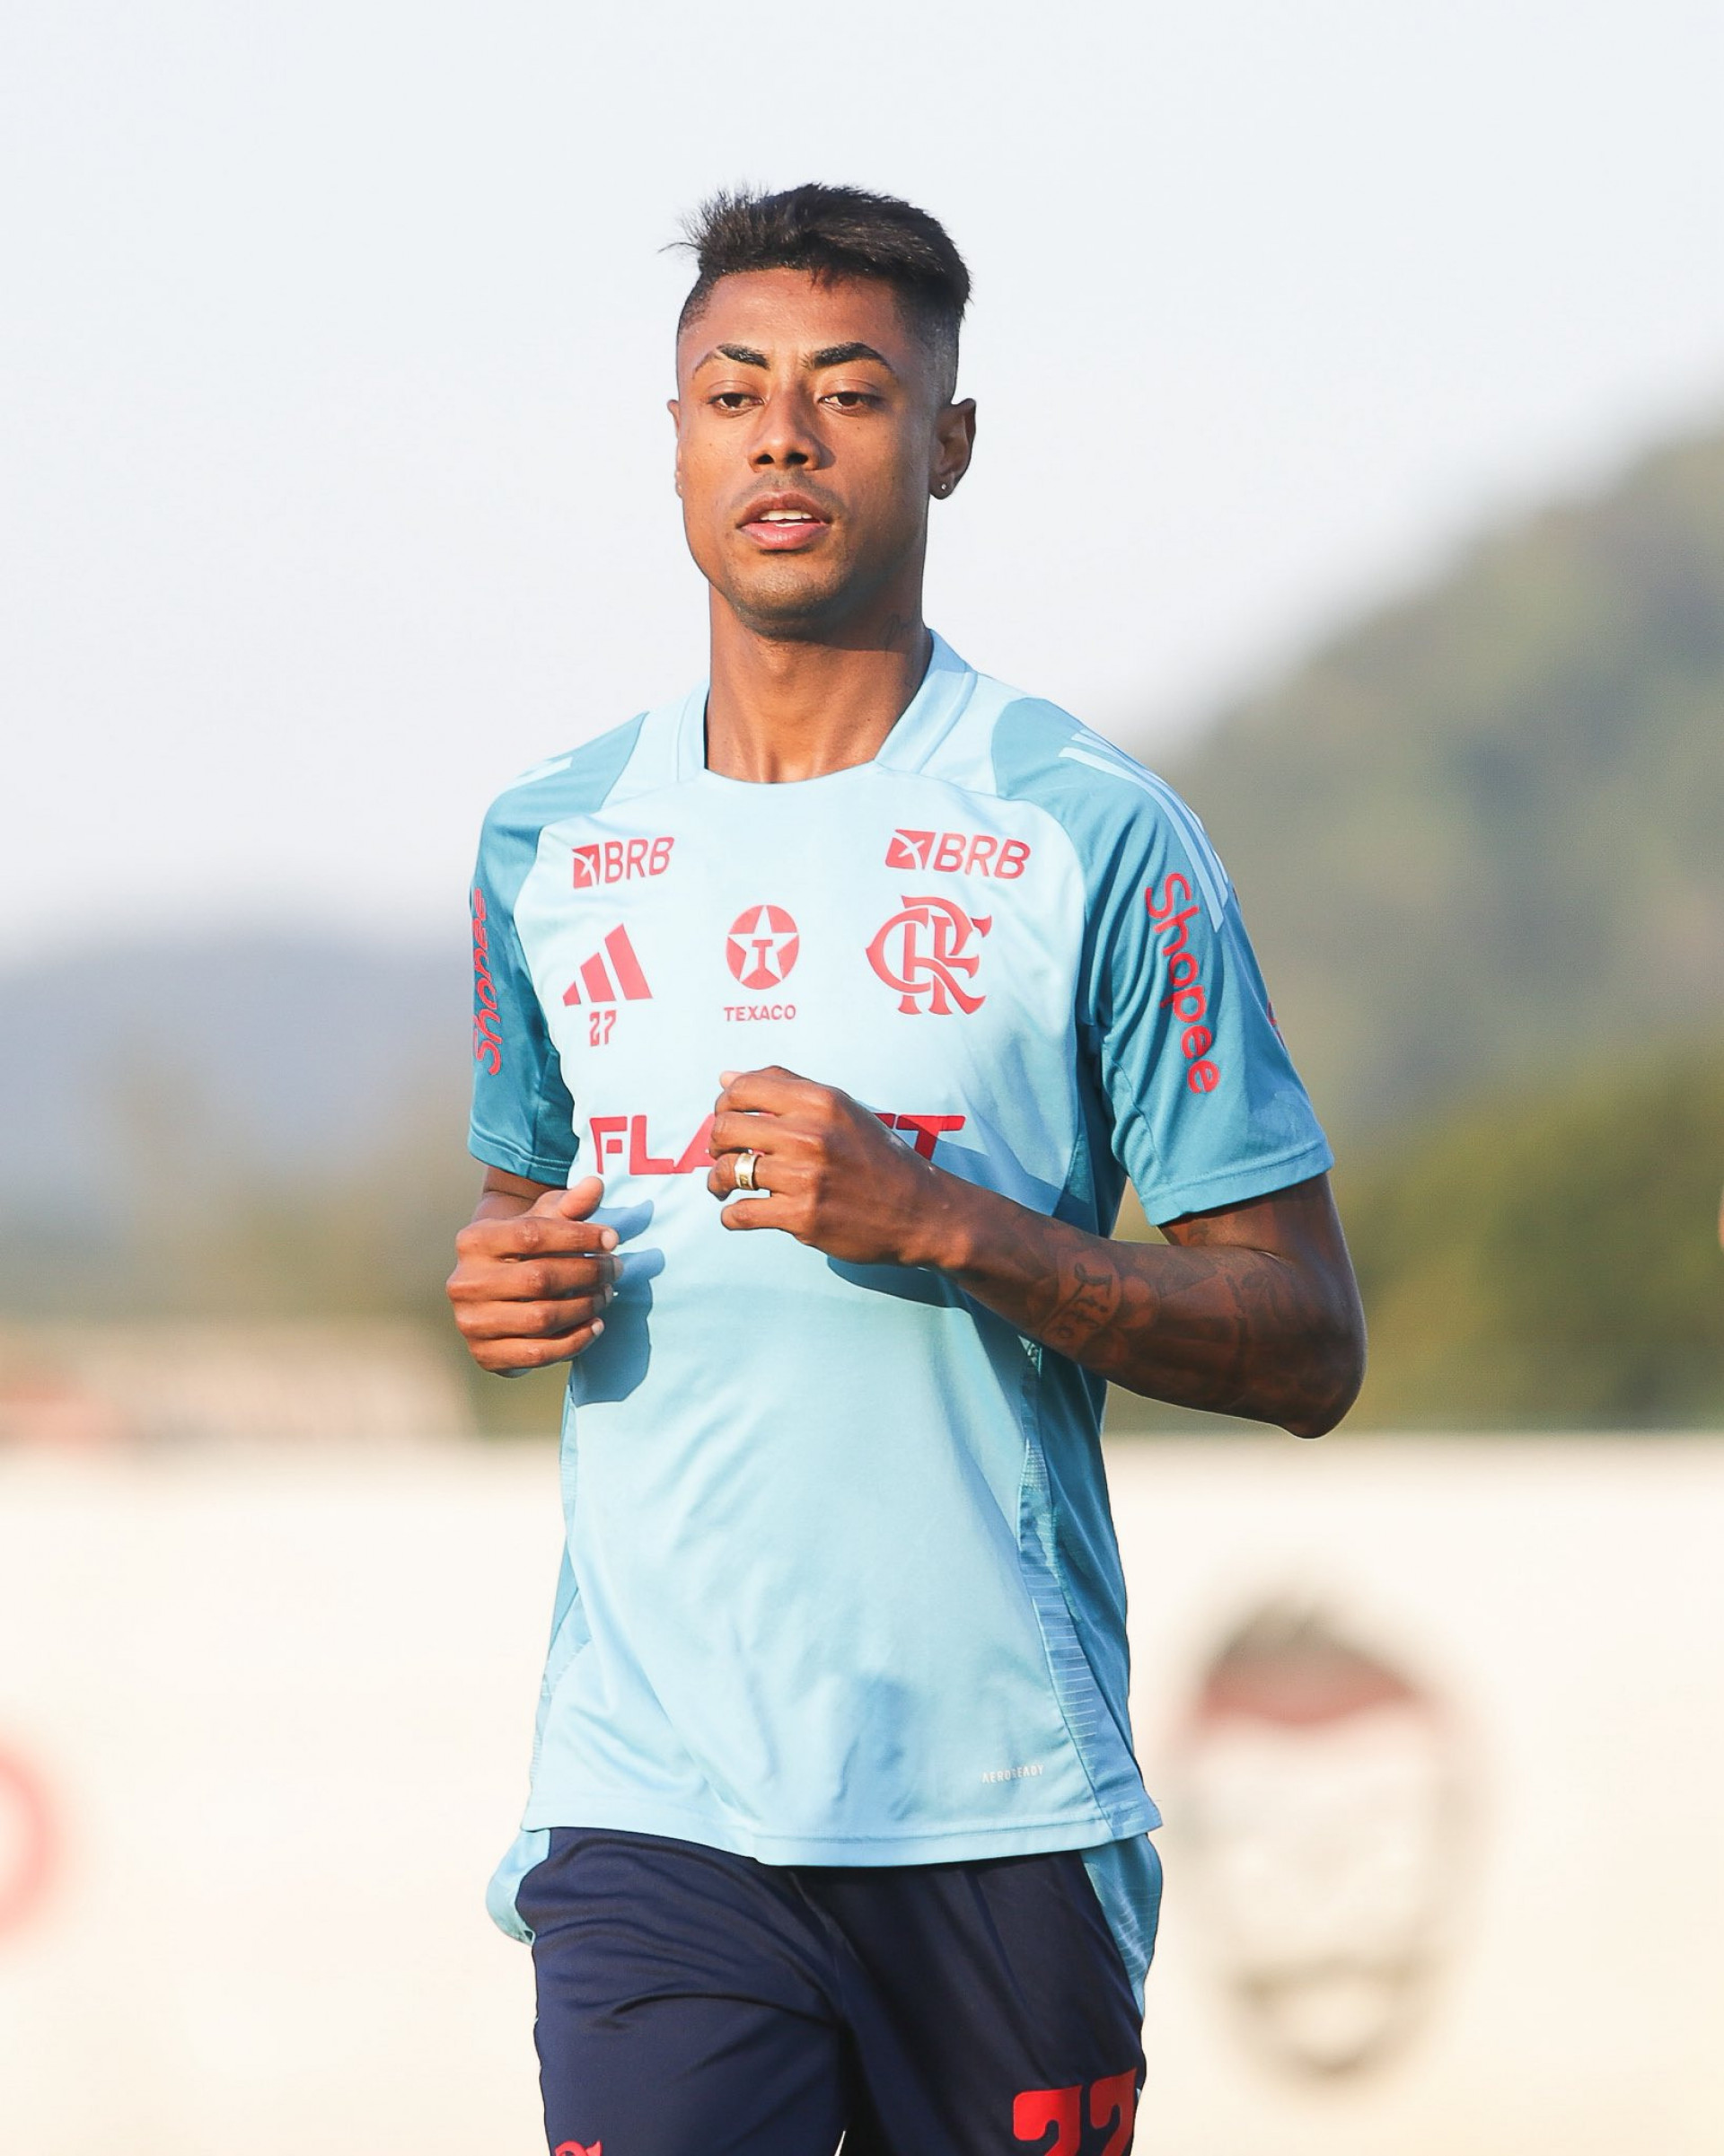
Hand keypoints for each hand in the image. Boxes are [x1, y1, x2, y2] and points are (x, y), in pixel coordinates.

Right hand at [446, 1175, 617, 1372]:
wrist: (493, 1293)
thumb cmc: (524, 1249)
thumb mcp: (543, 1220)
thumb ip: (570, 1204)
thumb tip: (595, 1184)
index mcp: (474, 1240)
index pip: (532, 1234)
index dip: (578, 1237)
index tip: (612, 1239)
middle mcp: (464, 1282)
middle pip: (540, 1278)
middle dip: (588, 1273)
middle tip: (616, 1269)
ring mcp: (471, 1322)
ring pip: (541, 1318)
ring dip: (585, 1307)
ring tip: (607, 1295)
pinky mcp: (484, 1354)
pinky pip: (538, 1354)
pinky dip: (574, 1342)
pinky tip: (595, 1325)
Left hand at [706, 1066, 965, 1266]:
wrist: (918, 1210)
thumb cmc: (876, 1156)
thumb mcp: (841, 1109)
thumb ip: (785, 1087)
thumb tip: (726, 1078)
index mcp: (820, 1101)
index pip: (742, 1089)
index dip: (723, 1105)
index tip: (728, 1120)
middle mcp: (810, 1134)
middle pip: (726, 1128)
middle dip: (716, 1143)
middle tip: (724, 1155)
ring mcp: (805, 1177)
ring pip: (727, 1171)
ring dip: (717, 1182)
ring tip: (724, 1186)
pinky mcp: (802, 1217)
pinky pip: (740, 1214)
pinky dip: (731, 1216)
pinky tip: (740, 1213)